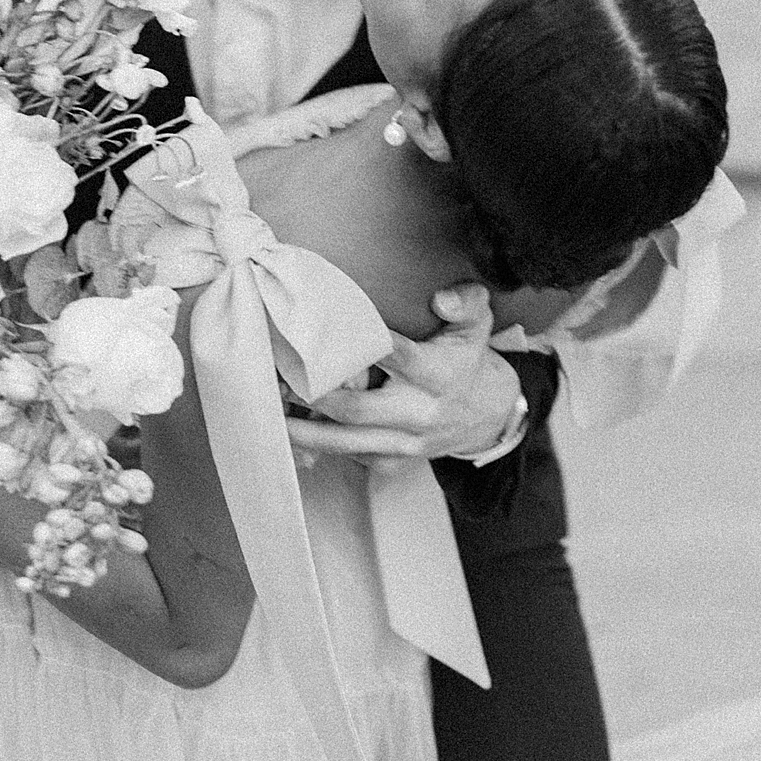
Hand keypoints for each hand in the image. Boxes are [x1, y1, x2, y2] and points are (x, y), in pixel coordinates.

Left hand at [284, 283, 519, 470]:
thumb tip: (441, 299)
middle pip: (357, 408)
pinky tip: (291, 434)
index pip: (393, 356)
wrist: (490, 415)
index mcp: (438, 374)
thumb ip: (465, 302)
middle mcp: (420, 412)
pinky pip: (352, 459)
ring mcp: (407, 442)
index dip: (358, 344)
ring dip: (306, 430)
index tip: (319, 331)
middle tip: (279, 378)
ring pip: (347, 442)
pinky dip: (321, 448)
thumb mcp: (477, 323)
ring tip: (271, 415)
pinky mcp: (396, 461)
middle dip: (314, 396)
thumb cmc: (469, 357)